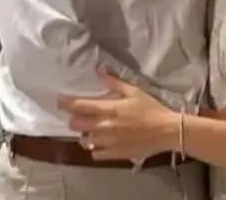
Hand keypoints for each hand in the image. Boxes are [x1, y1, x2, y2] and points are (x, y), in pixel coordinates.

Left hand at [57, 73, 175, 161]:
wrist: (166, 131)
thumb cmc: (151, 109)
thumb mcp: (134, 91)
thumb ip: (114, 82)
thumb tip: (99, 71)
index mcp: (108, 110)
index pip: (79, 106)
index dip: (66, 103)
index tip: (59, 101)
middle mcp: (104, 127)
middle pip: (76, 125)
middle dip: (74, 119)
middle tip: (79, 115)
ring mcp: (108, 143)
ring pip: (84, 141)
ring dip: (84, 134)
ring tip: (90, 130)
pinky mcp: (114, 154)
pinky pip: (96, 154)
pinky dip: (95, 148)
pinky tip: (100, 143)